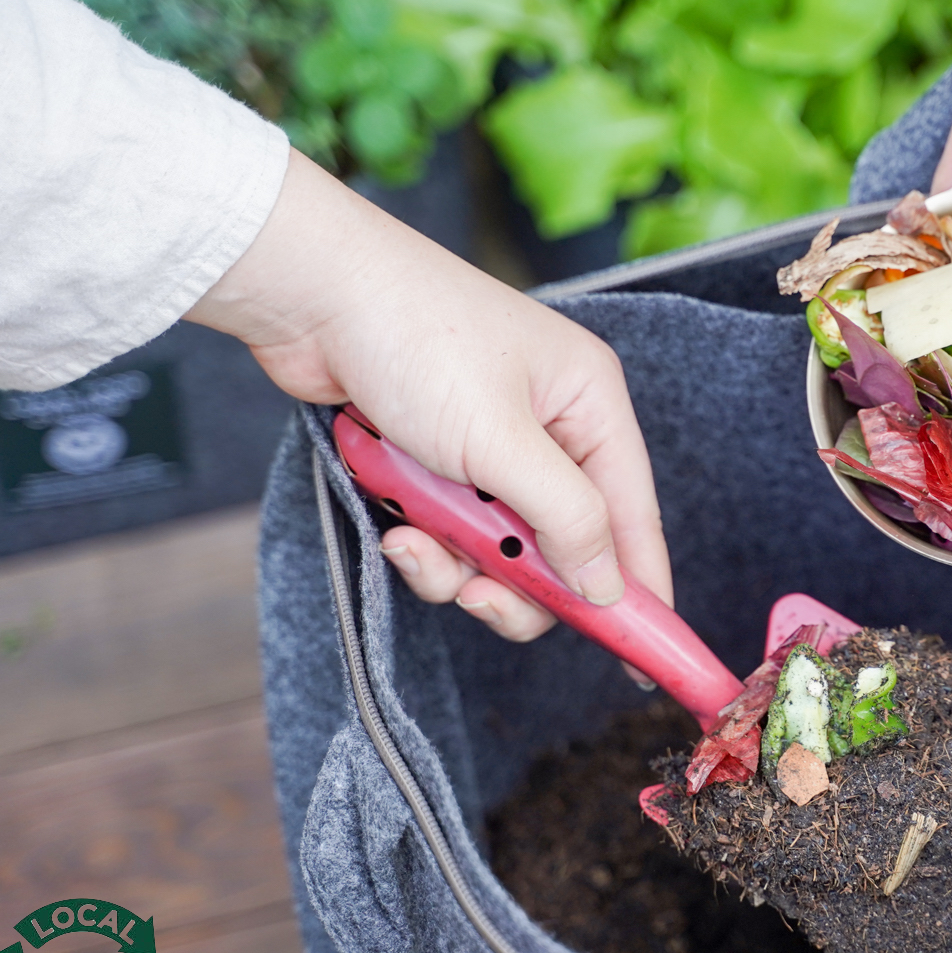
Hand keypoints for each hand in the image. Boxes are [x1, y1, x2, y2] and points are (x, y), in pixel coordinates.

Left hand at [188, 151, 670, 644]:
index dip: (639, 588)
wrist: (309, 294)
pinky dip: (423, 541)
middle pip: (562, 547)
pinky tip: (393, 526)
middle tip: (482, 598)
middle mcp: (549, 427)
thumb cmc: (416, 341)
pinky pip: (449, 534)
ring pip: (498, 551)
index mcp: (590, 404)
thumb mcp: (503, 442)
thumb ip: (567, 520)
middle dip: (518, 581)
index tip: (642, 658)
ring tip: (415, 545)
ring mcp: (489, 447)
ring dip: (457, 563)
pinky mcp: (435, 462)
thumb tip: (609, 587)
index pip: (633, 515)